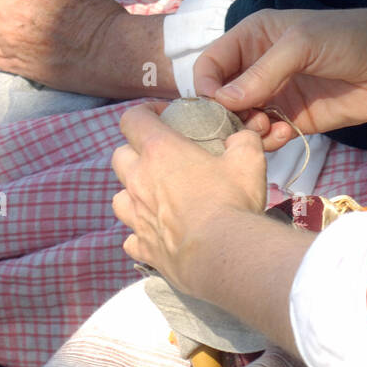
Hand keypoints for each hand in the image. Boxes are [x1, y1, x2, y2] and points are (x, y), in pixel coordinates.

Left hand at [112, 106, 267, 289]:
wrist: (222, 254)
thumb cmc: (231, 202)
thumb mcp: (248, 159)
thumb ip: (242, 141)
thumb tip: (240, 138)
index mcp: (159, 151)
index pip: (132, 119)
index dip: (144, 113)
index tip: (162, 116)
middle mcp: (139, 181)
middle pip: (119, 156)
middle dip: (134, 152)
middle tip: (161, 158)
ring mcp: (136, 216)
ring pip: (118, 197)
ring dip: (132, 193)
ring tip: (155, 196)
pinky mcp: (142, 246)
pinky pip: (131, 237)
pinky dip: (141, 233)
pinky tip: (159, 233)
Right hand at [194, 8, 366, 148]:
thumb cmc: (349, 37)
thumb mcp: (302, 43)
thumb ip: (262, 72)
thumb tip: (223, 100)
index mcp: (253, 37)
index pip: (211, 63)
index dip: (206, 84)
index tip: (216, 104)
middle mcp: (259, 67)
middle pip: (221, 97)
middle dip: (226, 113)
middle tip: (247, 121)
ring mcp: (277, 95)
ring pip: (242, 120)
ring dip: (247, 129)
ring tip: (266, 127)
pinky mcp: (295, 120)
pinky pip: (267, 135)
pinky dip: (267, 140)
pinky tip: (282, 133)